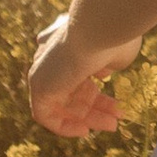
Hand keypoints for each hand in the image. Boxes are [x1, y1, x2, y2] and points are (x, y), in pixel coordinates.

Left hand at [27, 12, 138, 136]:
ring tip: (113, 125)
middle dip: (98, 107)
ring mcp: (44, 71)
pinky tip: (85, 130)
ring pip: (64, 103)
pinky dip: (64, 126)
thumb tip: (102, 71)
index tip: (115, 102)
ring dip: (88, 118)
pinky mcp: (38, 86)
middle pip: (74, 91)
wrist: (100, 27)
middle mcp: (53, 57)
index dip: (98, 92)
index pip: (80, 76)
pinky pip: (46, 115)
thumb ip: (107, 64)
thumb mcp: (114, 53)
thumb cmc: (113, 37)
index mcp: (70, 45)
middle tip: (118, 116)